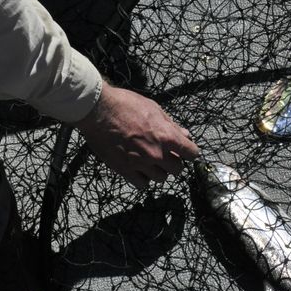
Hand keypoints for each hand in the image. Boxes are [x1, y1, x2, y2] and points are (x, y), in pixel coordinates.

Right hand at [72, 81, 199, 187]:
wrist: (98, 110)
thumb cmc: (125, 105)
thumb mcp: (154, 108)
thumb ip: (171, 125)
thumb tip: (185, 135)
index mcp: (167, 137)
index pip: (191, 153)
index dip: (190, 152)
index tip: (186, 152)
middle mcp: (157, 154)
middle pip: (177, 170)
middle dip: (174, 163)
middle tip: (166, 156)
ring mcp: (141, 164)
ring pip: (161, 179)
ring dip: (159, 171)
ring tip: (150, 161)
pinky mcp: (125, 170)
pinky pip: (143, 185)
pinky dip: (143, 179)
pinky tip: (139, 169)